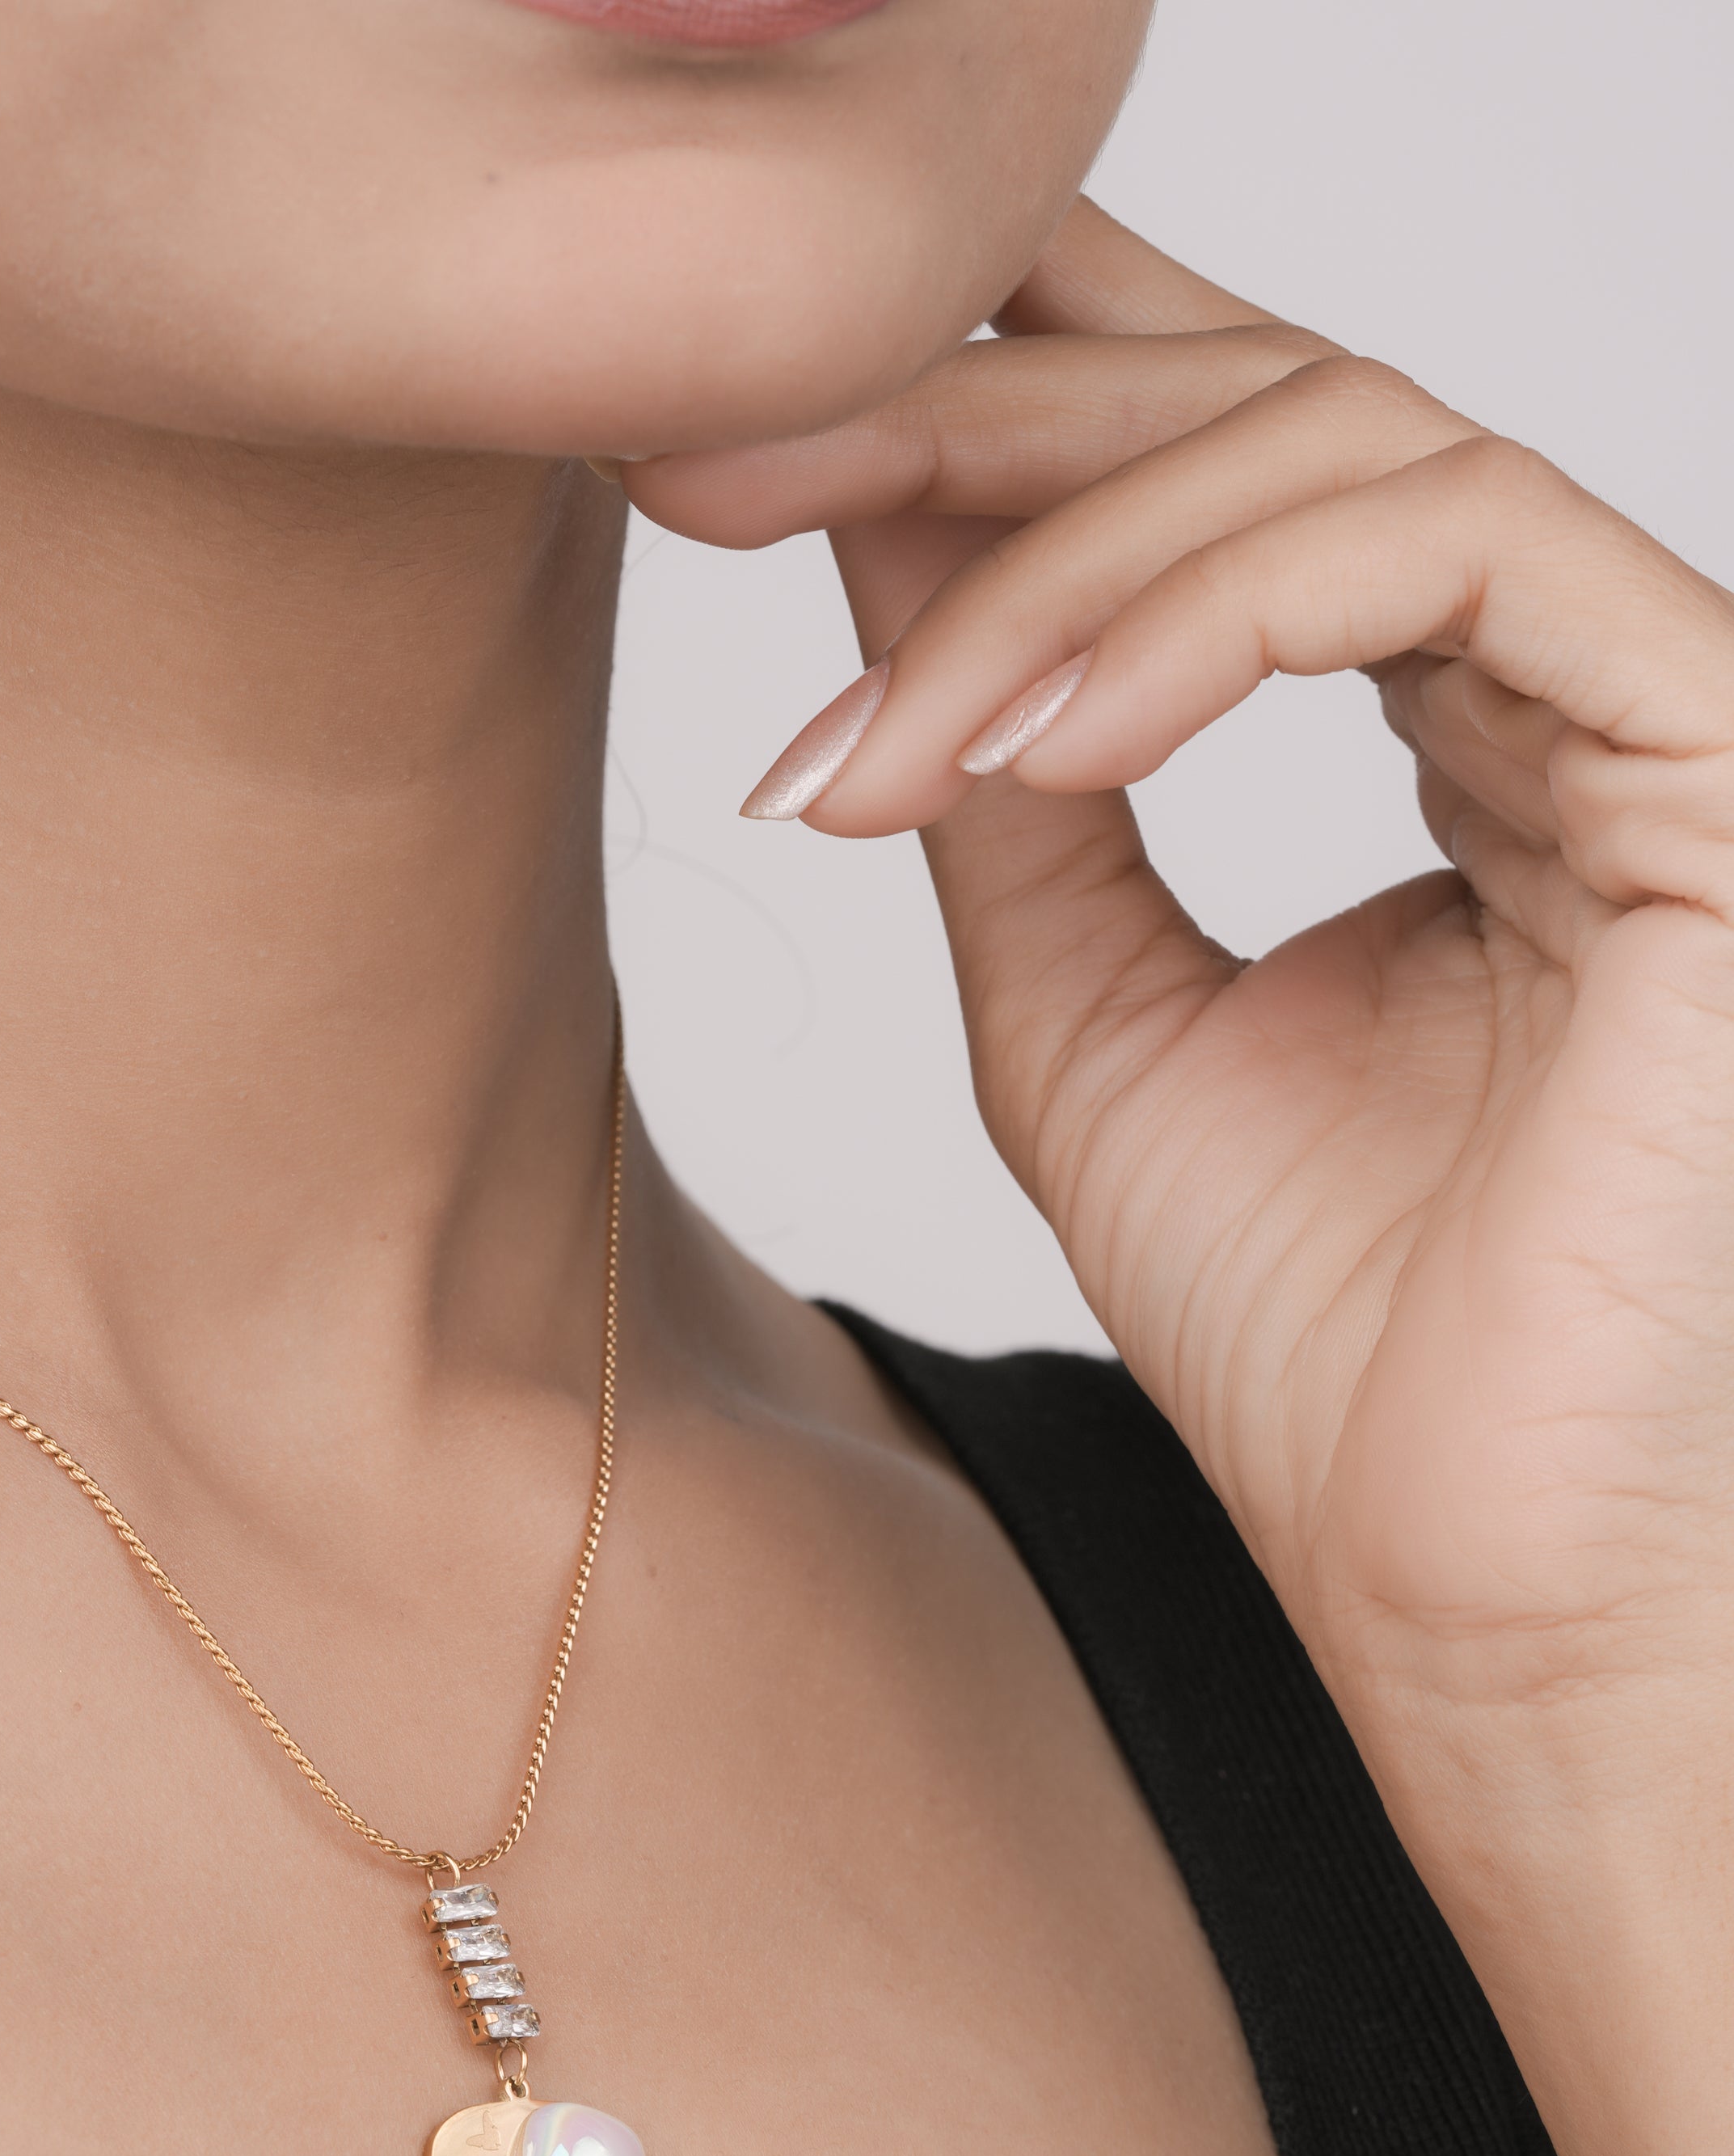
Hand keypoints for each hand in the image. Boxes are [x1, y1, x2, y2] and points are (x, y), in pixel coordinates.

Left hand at [625, 204, 1733, 1837]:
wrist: (1458, 1574)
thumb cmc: (1309, 1339)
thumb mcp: (1080, 1002)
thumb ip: (1006, 764)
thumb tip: (875, 527)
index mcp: (1440, 716)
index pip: (1225, 447)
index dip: (998, 384)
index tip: (727, 445)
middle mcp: (1550, 675)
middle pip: (1260, 396)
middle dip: (972, 428)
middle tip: (720, 479)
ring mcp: (1643, 699)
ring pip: (1343, 439)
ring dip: (1051, 564)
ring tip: (872, 749)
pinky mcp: (1716, 754)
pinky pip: (1455, 546)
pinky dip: (1210, 615)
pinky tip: (1031, 752)